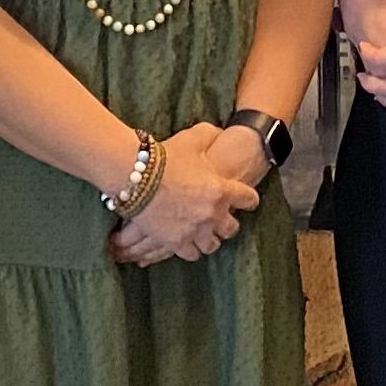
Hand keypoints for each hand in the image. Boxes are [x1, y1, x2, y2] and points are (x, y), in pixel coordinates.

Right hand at [121, 122, 257, 263]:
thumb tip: (219, 132)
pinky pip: (190, 254)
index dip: (249, 200)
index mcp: (222, 190)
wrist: (136, 175)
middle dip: (228, 225)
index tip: (248, 202)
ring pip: (211, 245)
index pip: (248, 199)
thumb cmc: (166, 156)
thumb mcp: (193, 138)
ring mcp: (194, 231)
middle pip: (231, 228)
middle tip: (224, 221)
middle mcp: (212, 214)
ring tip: (206, 236)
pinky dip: (190, 250)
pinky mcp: (175, 242)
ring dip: (210, 239)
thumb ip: (210, 134)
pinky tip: (188, 245)